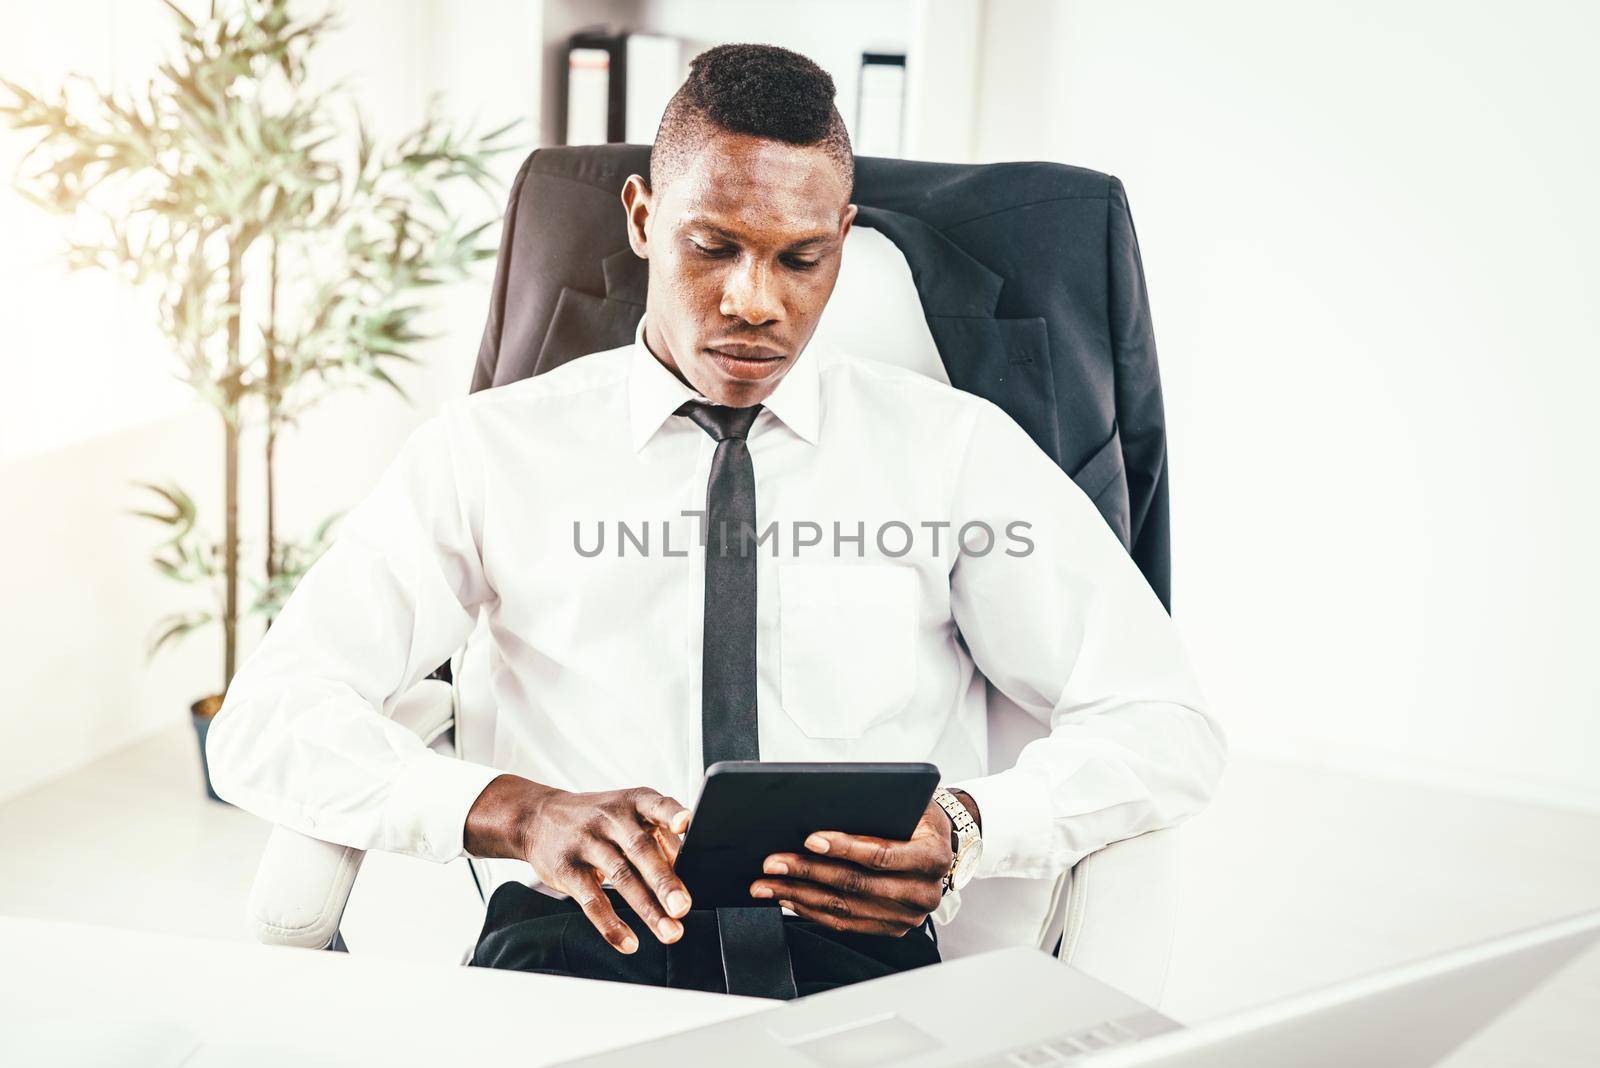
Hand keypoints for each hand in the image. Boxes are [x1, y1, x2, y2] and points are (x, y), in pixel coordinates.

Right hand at [465, 775, 692, 954]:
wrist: (539, 817)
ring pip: (620, 877)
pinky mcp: (568, 869)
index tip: (686, 823)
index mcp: (634, 802)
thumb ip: (659, 837)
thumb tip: (687, 870)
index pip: (657, 804)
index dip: (672, 813)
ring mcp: (587, 843)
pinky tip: (628, 942)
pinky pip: (592, 900)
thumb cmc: (596, 818)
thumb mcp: (627, 813)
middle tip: (682, 907)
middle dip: (664, 880)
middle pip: (640, 850)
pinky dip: (611, 924)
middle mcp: (611, 818)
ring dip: (647, 908)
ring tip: (669, 931)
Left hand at [748, 798, 955, 936]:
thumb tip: (823, 809)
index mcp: (932, 857)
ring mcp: (907, 916)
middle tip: (773, 863)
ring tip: (769, 883)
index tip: (810, 840)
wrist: (940, 845)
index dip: (843, 848)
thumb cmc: (919, 818)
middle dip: (808, 872)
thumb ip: (878, 809)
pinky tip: (789, 897)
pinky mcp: (890, 927)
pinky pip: (845, 923)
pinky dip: (812, 910)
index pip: (881, 855)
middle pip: (856, 885)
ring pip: (845, 908)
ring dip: (800, 895)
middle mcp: (924, 893)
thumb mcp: (910, 804)